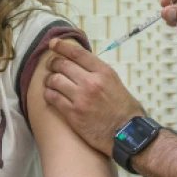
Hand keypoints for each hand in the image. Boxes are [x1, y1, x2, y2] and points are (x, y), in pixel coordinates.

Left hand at [44, 39, 144, 154]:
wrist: (127, 133)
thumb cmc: (124, 109)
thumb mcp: (115, 83)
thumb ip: (98, 73)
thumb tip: (81, 65)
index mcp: (103, 72)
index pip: (77, 53)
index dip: (62, 46)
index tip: (53, 43)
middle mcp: (91, 82)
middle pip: (62, 65)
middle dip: (53, 63)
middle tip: (51, 66)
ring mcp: (80, 98)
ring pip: (54, 80)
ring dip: (49, 80)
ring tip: (50, 82)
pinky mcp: (72, 113)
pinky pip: (52, 98)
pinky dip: (49, 94)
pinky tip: (51, 95)